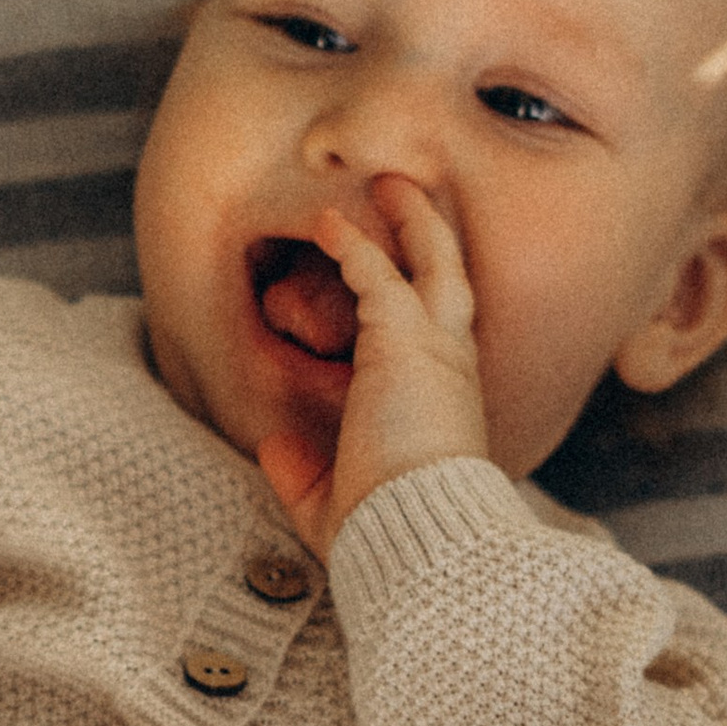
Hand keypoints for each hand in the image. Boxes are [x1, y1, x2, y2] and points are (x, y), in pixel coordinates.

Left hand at [255, 179, 488, 552]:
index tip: (393, 283)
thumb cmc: (384, 535)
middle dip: (433, 238)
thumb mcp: (332, 501)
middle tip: (411, 201)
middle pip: (453, 282)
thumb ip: (303, 472)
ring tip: (390, 184)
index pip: (437, 337)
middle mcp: (451, 369)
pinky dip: (352, 244)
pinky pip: (377, 274)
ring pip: (435, 263)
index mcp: (443, 405)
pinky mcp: (407, 341)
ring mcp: (436, 350)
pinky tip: (325, 223)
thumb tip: (272, 447)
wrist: (417, 540)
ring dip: (411, 221)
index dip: (420, 303)